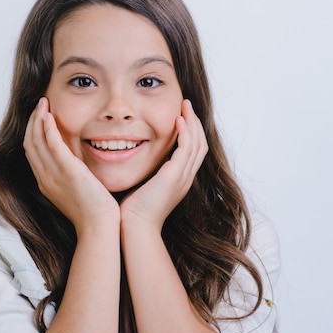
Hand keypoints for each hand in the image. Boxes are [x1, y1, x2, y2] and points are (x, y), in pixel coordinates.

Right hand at [23, 98, 119, 233]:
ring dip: (38, 119)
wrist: (98, 226)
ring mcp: (53, 175)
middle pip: (29, 143)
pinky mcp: (67, 171)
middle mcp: (44, 177)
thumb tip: (76, 166)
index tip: (40, 117)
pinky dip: (47, 128)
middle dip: (32, 121)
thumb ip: (71, 177)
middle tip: (39, 104)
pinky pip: (51, 145)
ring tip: (43, 103)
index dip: (33, 132)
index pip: (32, 152)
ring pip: (36, 141)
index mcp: (46, 182)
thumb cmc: (94, 212)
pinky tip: (48, 115)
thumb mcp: (76, 191)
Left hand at [120, 100, 207, 230]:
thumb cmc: (132, 211)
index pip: (193, 151)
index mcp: (179, 181)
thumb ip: (144, 171)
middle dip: (195, 123)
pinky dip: (185, 133)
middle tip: (186, 104)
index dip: (190, 131)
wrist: (135, 227)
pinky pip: (186, 149)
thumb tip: (132, 157)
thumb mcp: (142, 186)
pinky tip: (178, 120)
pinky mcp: (174, 176)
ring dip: (192, 122)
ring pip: (197, 144)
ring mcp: (182, 178)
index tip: (182, 115)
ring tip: (185, 106)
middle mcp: (185, 178)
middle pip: (200, 144)